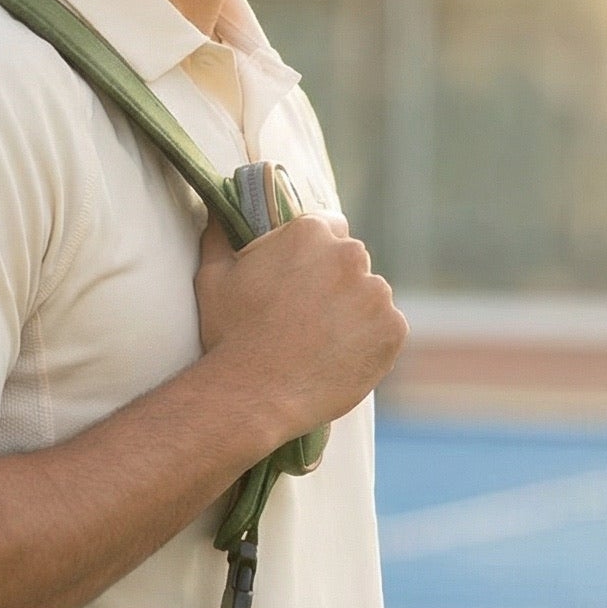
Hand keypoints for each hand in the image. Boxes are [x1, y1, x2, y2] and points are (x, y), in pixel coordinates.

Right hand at [194, 212, 408, 445]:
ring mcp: (376, 293)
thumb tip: (216, 212)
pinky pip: (386, 330)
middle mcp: (350, 255)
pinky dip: (370, 342)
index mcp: (309, 233)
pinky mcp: (393, 329)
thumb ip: (219, 237)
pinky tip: (339, 358)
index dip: (316, 254)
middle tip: (308, 317)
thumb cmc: (230, 335)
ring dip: (354, 312)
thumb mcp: (213, 277)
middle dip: (336, 282)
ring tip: (322, 343)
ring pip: (371, 297)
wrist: (255, 395)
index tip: (304, 277)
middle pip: (352, 262)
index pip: (329, 227)